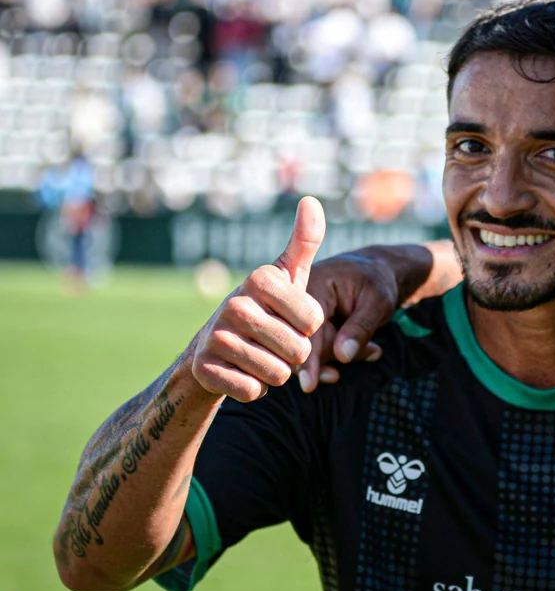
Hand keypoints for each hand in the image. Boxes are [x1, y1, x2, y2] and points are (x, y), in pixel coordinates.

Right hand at [190, 197, 325, 401]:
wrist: (214, 348)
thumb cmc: (265, 308)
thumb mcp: (287, 276)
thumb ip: (304, 242)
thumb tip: (311, 200)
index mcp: (260, 279)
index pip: (314, 321)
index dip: (308, 327)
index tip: (289, 317)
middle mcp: (235, 303)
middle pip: (298, 351)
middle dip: (294, 355)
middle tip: (274, 342)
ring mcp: (216, 336)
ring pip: (278, 374)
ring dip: (276, 374)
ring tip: (259, 356)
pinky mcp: (204, 369)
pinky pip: (254, 391)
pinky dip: (254, 389)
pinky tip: (241, 372)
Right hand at [299, 251, 398, 389]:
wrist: (375, 274)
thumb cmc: (377, 282)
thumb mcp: (378, 300)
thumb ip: (361, 327)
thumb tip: (343, 356)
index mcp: (312, 284)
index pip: (306, 328)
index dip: (309, 358)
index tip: (309, 385)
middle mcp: (296, 300)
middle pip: (303, 343)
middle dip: (337, 354)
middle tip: (373, 351)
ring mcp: (296, 315)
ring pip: (308, 351)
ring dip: (341, 355)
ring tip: (373, 349)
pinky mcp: (302, 327)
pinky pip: (313, 351)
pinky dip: (338, 355)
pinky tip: (367, 350)